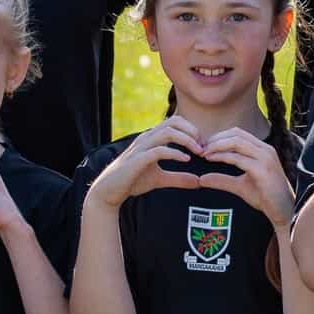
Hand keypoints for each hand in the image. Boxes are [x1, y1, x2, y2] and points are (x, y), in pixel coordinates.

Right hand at [89, 118, 203, 206]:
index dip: (192, 130)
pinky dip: (175, 153)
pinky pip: (159, 150)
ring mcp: (141, 147)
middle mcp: (147, 138)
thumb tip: (198, 182)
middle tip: (204, 146)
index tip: (204, 145)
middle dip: (192, 131)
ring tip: (198, 151)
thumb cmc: (132, 181)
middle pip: (173, 122)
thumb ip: (178, 178)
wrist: (109, 191)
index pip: (175, 122)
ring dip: (186, 140)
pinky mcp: (137, 159)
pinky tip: (186, 160)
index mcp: (152, 139)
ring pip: (167, 132)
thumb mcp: (160, 179)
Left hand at [195, 127, 293, 224]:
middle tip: (199, 147)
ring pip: (236, 142)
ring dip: (216, 145)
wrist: (284, 211)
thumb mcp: (239, 186)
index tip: (203, 145)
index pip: (238, 133)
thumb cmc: (265, 198)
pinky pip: (238, 158)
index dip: (219, 136)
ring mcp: (265, 158)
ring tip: (203, 153)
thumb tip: (201, 179)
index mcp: (262, 149)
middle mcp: (265, 149)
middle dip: (215, 138)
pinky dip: (221, 156)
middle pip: (236, 133)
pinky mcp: (263, 170)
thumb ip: (222, 180)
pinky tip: (211, 160)